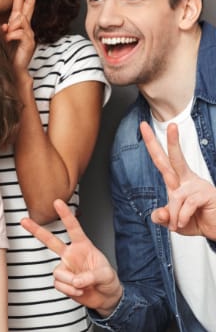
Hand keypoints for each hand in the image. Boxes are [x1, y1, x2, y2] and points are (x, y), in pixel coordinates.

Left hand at [3, 0, 41, 72]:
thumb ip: (5, 28)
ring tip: (6, 38)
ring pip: (20, 20)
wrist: (12, 69)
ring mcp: (29, 33)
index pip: (22, 2)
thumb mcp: (2, 37)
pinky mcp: (29, 41)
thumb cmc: (6, 53)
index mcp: (19, 23)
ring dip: (10, 28)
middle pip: (29, 4)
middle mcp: (26, 26)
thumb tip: (8, 24)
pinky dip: (10, 36)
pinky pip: (19, 32)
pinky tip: (8, 42)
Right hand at [21, 199, 122, 315]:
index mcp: (83, 246)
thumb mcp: (106, 275)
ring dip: (71, 282)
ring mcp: (65, 267)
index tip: (57, 202)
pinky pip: (59, 285)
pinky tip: (78, 290)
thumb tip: (76, 281)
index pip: (73, 228)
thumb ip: (91, 276)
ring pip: (58, 272)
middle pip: (50, 241)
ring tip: (82, 285)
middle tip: (23, 220)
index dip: (65, 214)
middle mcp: (70, 254)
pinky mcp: (62, 281)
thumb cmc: (107, 280)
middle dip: (36, 230)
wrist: (106, 297)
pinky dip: (70, 291)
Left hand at [141, 121, 215, 238]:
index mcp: (177, 181)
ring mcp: (198, 185)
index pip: (162, 160)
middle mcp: (187, 180)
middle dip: (171, 141)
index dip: (152, 144)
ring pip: (175, 195)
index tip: (143, 126)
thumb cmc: (196, 221)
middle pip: (174, 158)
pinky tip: (183, 223)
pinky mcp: (207, 194)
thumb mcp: (173, 221)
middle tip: (167, 124)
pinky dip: (181, 218)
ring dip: (173, 215)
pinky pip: (186, 205)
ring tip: (177, 225)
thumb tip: (158, 214)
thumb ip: (163, 217)